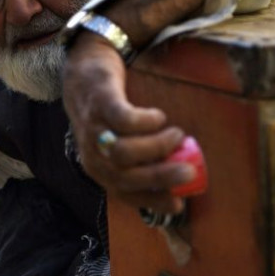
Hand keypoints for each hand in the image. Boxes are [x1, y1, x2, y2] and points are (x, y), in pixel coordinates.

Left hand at [62, 31, 195, 212]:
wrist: (84, 71)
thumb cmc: (107, 111)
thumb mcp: (118, 140)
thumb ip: (141, 158)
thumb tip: (178, 172)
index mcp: (99, 169)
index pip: (123, 194)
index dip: (151, 202)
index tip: (178, 204)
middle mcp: (93, 154)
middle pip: (126, 176)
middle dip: (162, 177)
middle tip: (190, 171)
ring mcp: (94, 129)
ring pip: (124, 152)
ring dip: (157, 147)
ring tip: (177, 135)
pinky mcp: (100, 104)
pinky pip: (124, 121)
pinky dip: (147, 122)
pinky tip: (158, 117)